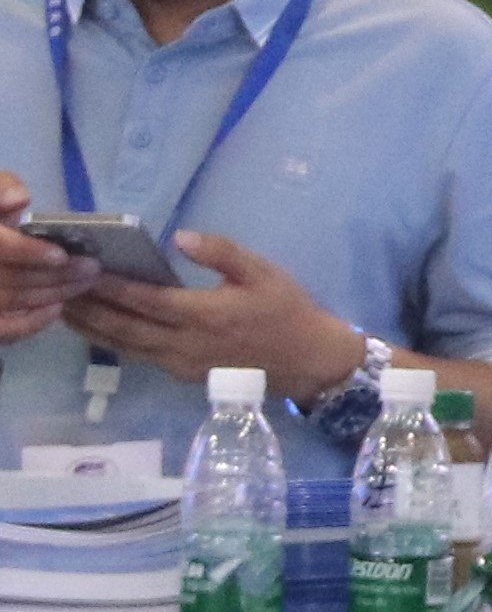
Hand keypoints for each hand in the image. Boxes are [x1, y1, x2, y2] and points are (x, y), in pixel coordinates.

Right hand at [0, 171, 93, 344]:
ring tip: (86, 281)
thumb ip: (0, 188)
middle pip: (9, 278)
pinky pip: (5, 329)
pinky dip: (32, 321)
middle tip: (92, 268)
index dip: (27, 252)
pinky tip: (57, 307)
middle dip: (54, 274)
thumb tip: (20, 199)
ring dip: (54, 292)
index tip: (60, 254)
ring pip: (11, 300)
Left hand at [65, 230, 357, 395]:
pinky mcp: (182, 374)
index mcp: (203, 315)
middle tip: (60, 285)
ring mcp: (181, 363)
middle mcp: (184, 343)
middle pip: (122, 326)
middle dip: (88, 306)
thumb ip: (222, 253)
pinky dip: (112, 341)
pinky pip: (138, 356)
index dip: (110, 284)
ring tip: (65, 307)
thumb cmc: (288, 312)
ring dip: (92, 327)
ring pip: (124, 346)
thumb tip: (181, 237)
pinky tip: (98, 327)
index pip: (143, 298)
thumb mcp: (264, 273)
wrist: (310, 361)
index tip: (84, 265)